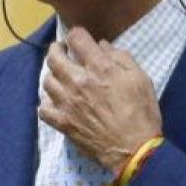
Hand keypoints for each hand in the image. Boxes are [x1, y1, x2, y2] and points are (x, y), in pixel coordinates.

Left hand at [38, 26, 161, 172]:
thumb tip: (102, 45)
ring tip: (60, 76)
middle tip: (63, 51)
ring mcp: (67, 103)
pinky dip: (47, 102)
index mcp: (99, 67)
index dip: (76, 35)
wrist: (134, 150)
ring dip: (52, 74)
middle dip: (57, 49)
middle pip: (54, 57)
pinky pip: (43, 108)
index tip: (79, 39)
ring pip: (46, 81)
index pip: (76, 38)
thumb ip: (121, 57)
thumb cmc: (142, 113)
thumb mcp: (140, 78)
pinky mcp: (62, 122)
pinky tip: (56, 101)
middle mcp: (77, 81)